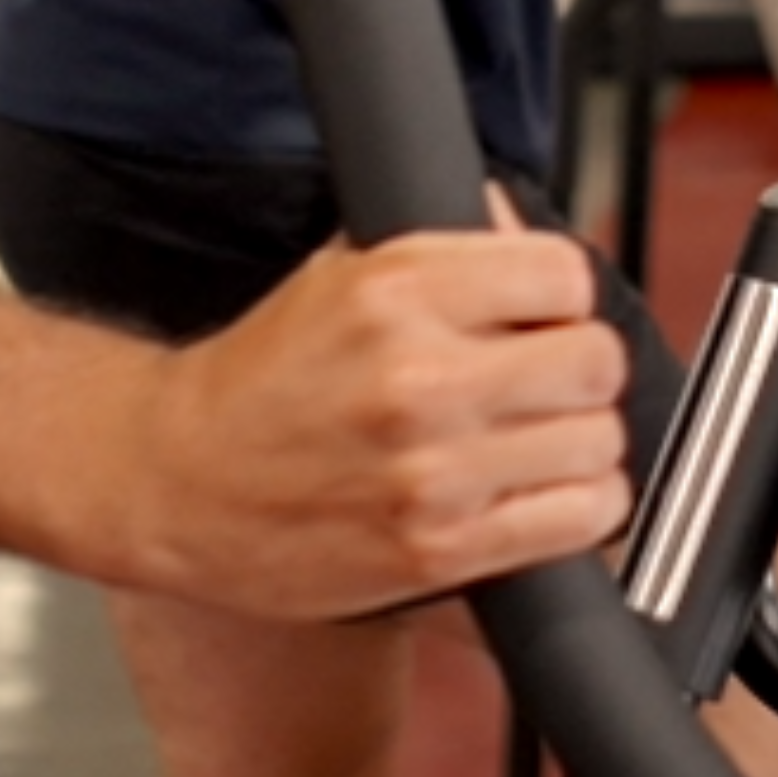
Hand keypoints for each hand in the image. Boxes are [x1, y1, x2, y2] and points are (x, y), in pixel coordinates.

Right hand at [94, 204, 631, 621]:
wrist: (178, 483)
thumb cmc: (258, 382)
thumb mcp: (338, 275)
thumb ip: (442, 248)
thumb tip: (520, 227)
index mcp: (396, 291)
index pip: (564, 273)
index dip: (560, 295)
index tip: (543, 314)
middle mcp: (420, 377)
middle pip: (595, 360)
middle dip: (579, 367)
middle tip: (547, 380)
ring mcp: (433, 471)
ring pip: (599, 443)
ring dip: (582, 442)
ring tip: (535, 441)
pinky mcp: (440, 549)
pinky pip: (580, 520)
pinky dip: (578, 508)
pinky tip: (539, 493)